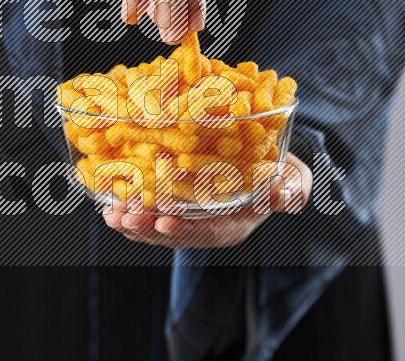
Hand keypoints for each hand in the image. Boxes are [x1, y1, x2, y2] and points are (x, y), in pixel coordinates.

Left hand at [102, 152, 311, 248]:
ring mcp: (189, 222)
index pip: (208, 231)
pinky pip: (149, 217)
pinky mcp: (175, 210)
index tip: (164, 222)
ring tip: (112, 214)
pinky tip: (110, 204)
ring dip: (132, 223)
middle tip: (125, 218)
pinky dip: (131, 211)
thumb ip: (291, 191)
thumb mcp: (294, 181)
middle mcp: (207, 229)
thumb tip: (280, 195)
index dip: (186, 228)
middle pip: (175, 234)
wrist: (266, 169)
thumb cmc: (280, 175)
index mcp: (233, 226)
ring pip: (156, 229)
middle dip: (147, 229)